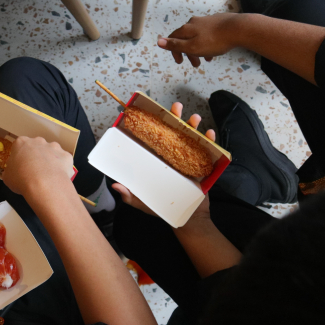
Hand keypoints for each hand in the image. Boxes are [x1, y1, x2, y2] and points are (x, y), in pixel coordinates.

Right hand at [3, 136, 73, 199]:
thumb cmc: (21, 179)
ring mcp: (54, 147)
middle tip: (34, 171)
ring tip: (48, 176)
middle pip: (37, 147)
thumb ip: (10, 170)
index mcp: (21, 143)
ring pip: (52, 152)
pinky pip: (63, 161)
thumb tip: (12, 172)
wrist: (44, 185)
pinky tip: (58, 178)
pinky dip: (61, 168)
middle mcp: (38, 141)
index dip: (20, 157)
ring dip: (50, 160)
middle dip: (36, 156)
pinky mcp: (66, 155)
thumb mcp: (7, 177)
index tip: (20, 167)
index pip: (19, 146)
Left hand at [111, 102, 214, 221]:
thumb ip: (130, 196)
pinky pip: (206, 151)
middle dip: (175, 118)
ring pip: (190, 138)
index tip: (153, 113)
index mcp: (157, 160)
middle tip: (176, 107)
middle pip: (173, 133)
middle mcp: (172, 156)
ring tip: (194, 118)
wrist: (186, 217)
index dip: (155, 125)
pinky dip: (208, 142)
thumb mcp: (143, 202)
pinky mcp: (200, 166)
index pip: (155, 139)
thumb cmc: (161, 208)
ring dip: (193, 126)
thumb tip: (115, 185)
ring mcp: (187, 159)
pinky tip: (209, 134)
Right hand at [157, 13, 242, 66]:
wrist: (238, 29)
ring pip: (198, 37)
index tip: (180, 62)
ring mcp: (207, 21)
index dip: (173, 50)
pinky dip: (208, 44)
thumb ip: (175, 45)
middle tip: (196, 65)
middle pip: (186, 38)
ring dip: (200, 49)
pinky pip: (208, 34)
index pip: (173, 38)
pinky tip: (216, 50)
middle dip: (189, 52)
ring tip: (208, 60)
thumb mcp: (192, 47)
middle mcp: (194, 22)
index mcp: (186, 29)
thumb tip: (158, 41)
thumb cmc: (214, 41)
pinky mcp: (218, 21)